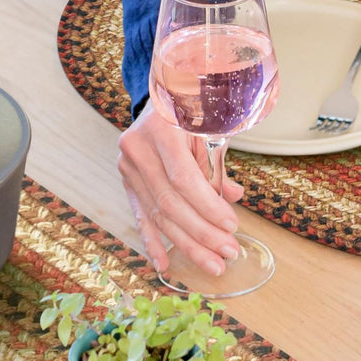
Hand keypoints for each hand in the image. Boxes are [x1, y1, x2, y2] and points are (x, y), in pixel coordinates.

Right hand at [117, 100, 245, 276]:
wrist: (162, 95)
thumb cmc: (192, 109)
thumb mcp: (209, 127)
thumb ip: (217, 164)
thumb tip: (233, 197)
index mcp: (160, 130)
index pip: (184, 179)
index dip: (207, 206)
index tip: (231, 225)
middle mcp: (137, 150)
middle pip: (170, 202)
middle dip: (202, 233)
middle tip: (228, 252)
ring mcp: (127, 167)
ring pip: (158, 215)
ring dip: (187, 244)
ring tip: (212, 264)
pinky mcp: (127, 182)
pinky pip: (141, 216)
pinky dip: (153, 242)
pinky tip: (164, 266)